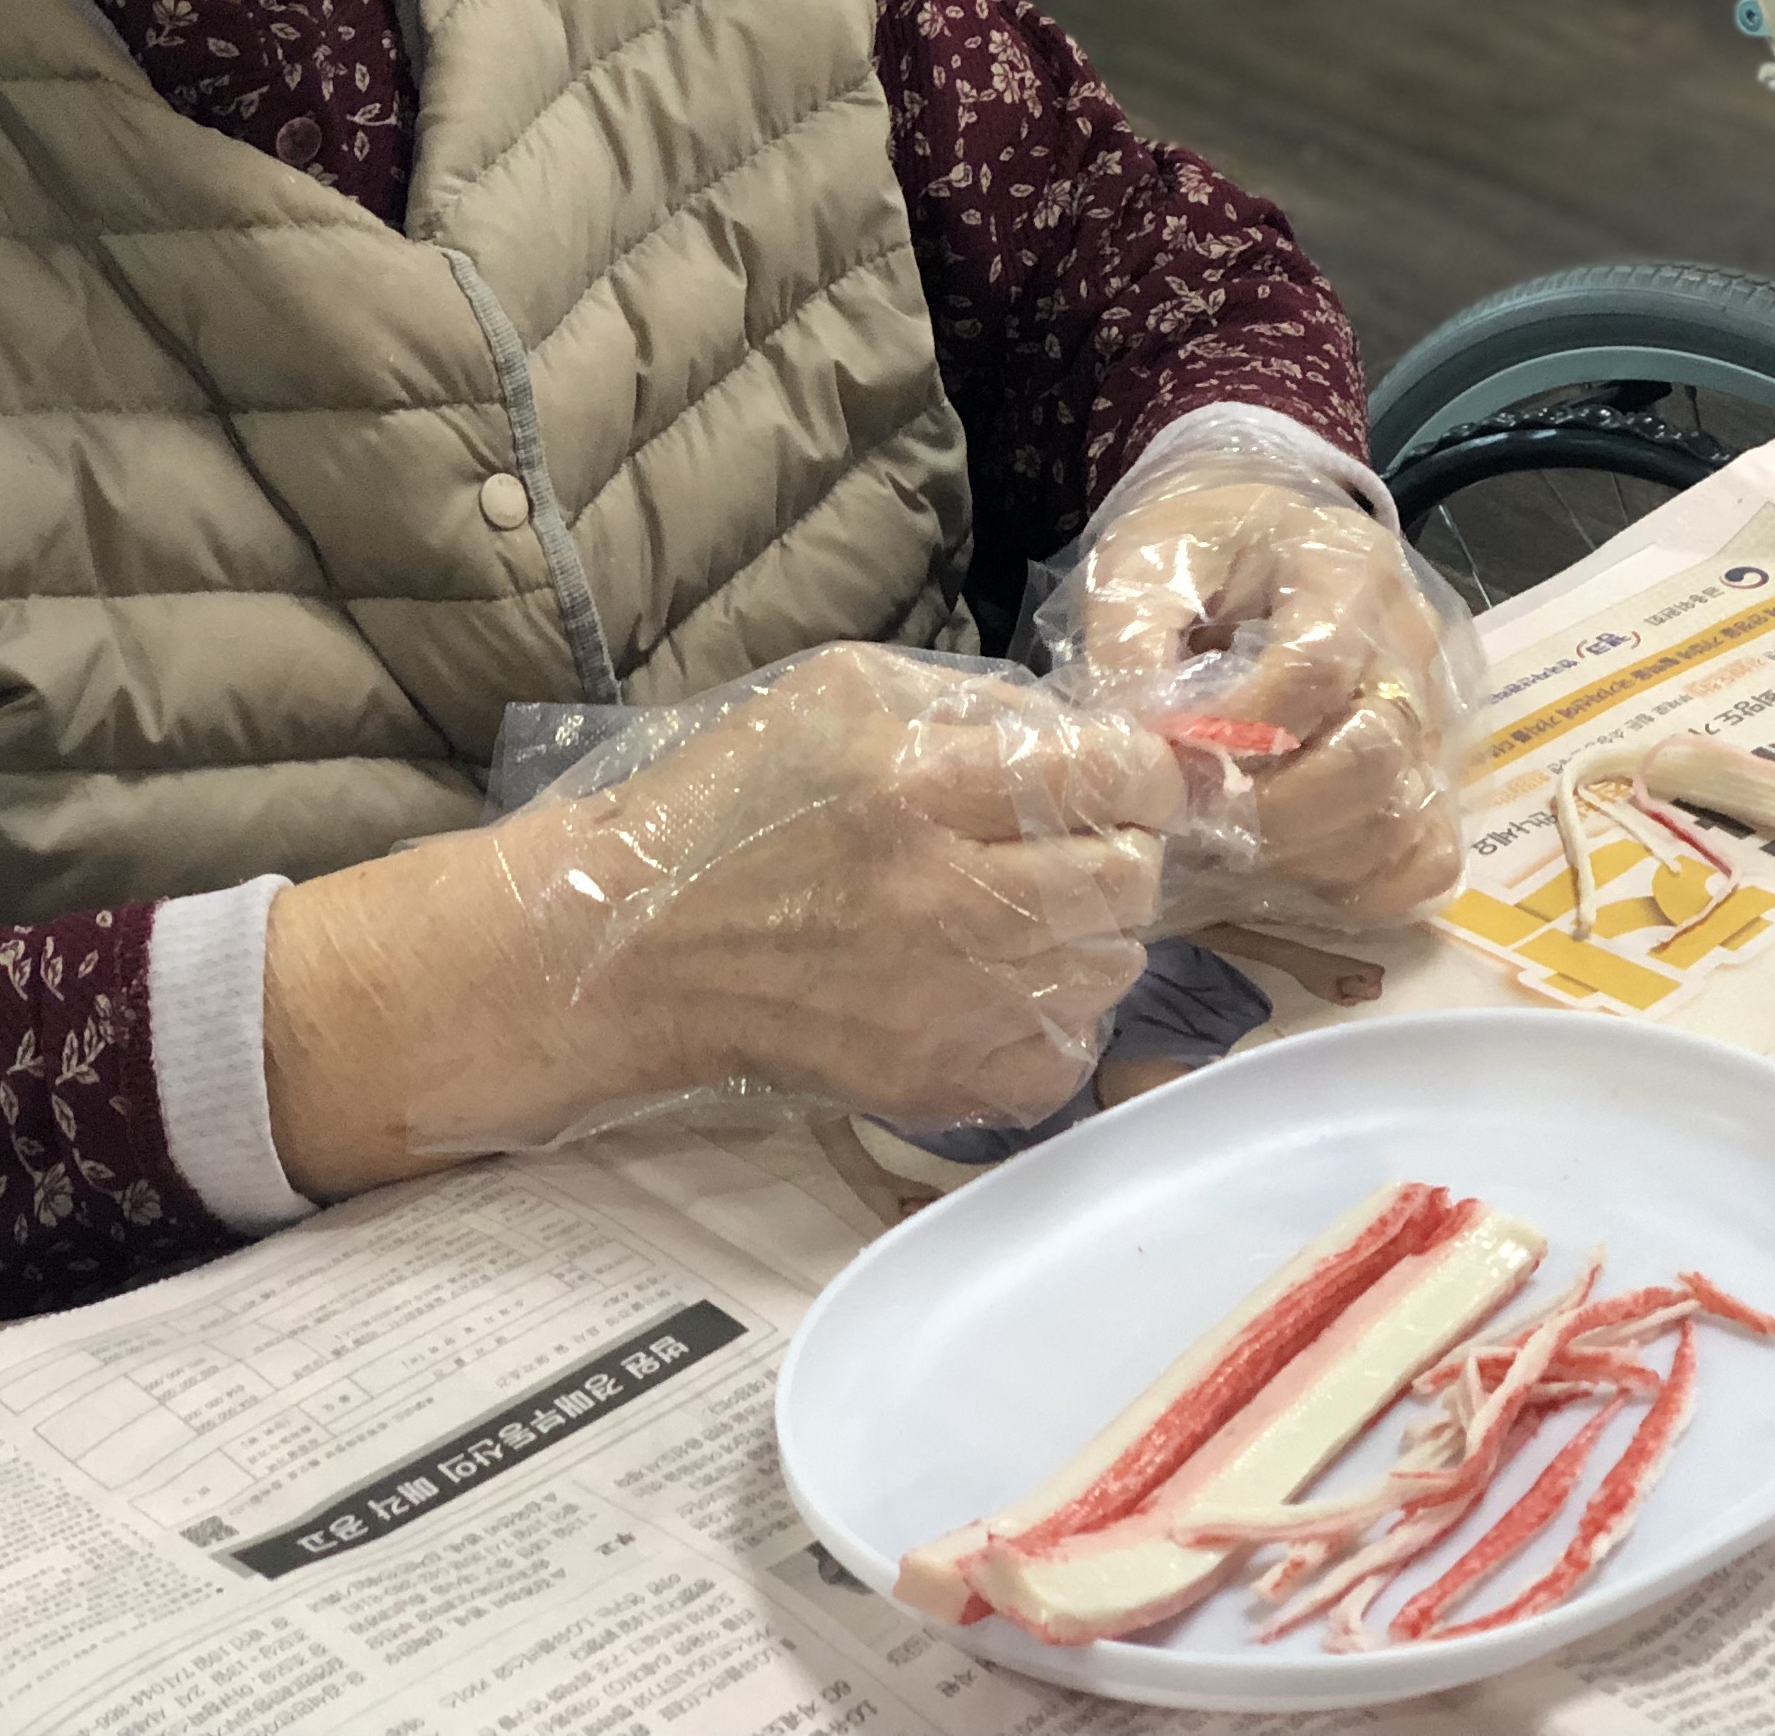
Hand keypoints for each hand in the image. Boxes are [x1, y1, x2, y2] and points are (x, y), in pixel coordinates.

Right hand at [265, 644, 1182, 1185]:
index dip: (1143, 769)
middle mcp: (946, 902)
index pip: (1119, 777)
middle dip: (1122, 846)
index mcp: (920, 787)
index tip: (1122, 773)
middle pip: (1134, 877)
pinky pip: (1068, 1053)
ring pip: (1115, 966)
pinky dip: (1056, 1016)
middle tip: (1068, 842)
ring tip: (1025, 910)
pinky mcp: (935, 1082)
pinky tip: (1002, 981)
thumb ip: (983, 702)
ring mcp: (945, 1007)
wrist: (631, 950)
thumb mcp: (846, 692)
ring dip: (1091, 931)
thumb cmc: (735, 802)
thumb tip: (1098, 735)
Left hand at [1059, 462, 1466, 929]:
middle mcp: (1410, 642)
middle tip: (1193, 825)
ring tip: (1228, 849)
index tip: (1168, 758)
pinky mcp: (1432, 772)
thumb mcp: (1143, 563)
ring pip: (1403, 817)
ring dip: (1307, 858)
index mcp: (1346, 568)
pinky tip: (1291, 873)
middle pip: (1373, 755)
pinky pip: (1427, 857)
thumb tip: (1136, 744)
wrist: (1258, 544)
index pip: (1315, 668)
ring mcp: (1434, 712)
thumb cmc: (1199, 553)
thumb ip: (1130, 641)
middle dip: (1271, 813)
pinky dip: (1363, 887)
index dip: (1236, 731)